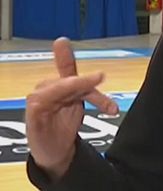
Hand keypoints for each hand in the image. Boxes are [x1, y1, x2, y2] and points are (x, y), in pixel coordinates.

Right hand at [25, 37, 117, 180]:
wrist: (55, 152)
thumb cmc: (64, 124)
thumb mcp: (80, 105)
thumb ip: (90, 91)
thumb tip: (101, 74)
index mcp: (61, 85)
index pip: (65, 67)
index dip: (63, 55)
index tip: (61, 41)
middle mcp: (47, 88)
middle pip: (67, 80)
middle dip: (85, 81)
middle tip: (100, 76)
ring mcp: (38, 100)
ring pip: (57, 89)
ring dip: (75, 88)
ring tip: (94, 97)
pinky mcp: (33, 113)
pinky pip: (40, 103)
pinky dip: (50, 99)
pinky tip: (58, 102)